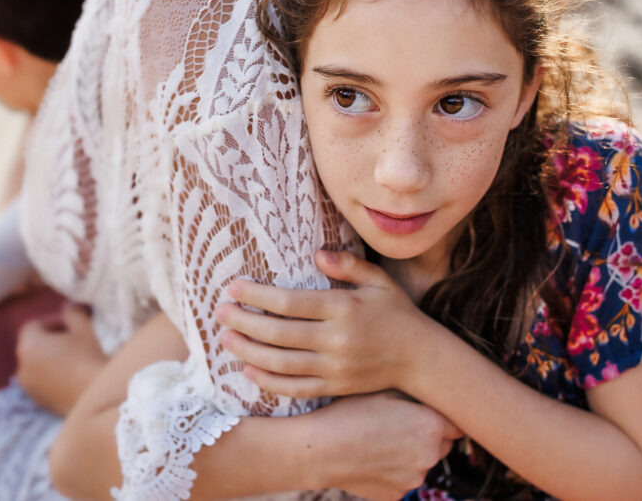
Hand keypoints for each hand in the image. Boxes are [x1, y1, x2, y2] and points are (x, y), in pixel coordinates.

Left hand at [16, 303, 106, 415]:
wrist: (97, 398)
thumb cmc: (88, 358)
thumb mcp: (83, 328)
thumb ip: (72, 312)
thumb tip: (69, 305)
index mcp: (28, 346)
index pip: (32, 326)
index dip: (52, 321)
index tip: (71, 325)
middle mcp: (21, 367)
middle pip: (32, 346)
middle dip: (51, 340)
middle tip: (74, 339)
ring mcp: (28, 387)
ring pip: (37, 364)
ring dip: (51, 358)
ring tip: (75, 358)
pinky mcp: (38, 401)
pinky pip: (41, 381)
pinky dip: (52, 375)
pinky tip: (73, 376)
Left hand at [217, 250, 433, 397]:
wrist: (421, 359)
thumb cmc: (397, 313)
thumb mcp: (379, 281)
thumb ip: (348, 265)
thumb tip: (316, 253)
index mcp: (343, 309)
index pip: (290, 303)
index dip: (258, 296)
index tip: (233, 288)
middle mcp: (336, 340)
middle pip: (279, 333)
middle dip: (244, 322)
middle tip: (220, 312)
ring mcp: (335, 368)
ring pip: (281, 363)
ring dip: (248, 351)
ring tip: (225, 339)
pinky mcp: (335, 388)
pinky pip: (295, 388)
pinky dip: (269, 381)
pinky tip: (249, 369)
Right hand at [305, 391, 461, 499]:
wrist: (321, 449)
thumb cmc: (351, 413)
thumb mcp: (386, 392)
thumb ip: (417, 399)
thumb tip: (431, 401)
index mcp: (432, 426)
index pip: (457, 424)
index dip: (442, 417)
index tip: (429, 413)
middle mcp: (430, 456)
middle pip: (441, 445)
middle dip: (428, 437)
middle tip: (398, 425)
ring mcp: (414, 480)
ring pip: (421, 464)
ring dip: (410, 455)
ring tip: (379, 442)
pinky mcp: (397, 495)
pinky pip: (402, 480)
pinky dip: (393, 472)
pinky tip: (372, 459)